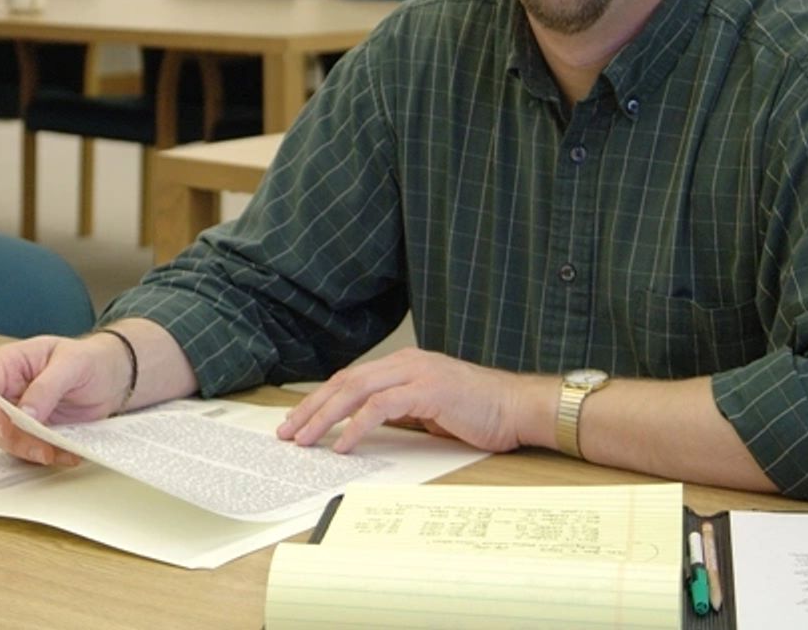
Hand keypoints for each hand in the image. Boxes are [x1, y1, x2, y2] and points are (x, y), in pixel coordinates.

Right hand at [0, 334, 131, 466]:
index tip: (6, 428)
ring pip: (6, 441)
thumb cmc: (90, 358)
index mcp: (7, 363)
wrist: (112, 375)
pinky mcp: (33, 431)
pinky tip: (67, 454)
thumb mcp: (72, 363)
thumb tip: (25, 413)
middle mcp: (7, 390)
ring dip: (30, 452)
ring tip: (58, 453)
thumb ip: (46, 387)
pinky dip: (47, 456)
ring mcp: (18, 413)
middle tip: (41, 449)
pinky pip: (29, 450)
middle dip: (13, 440)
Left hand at [276, 347, 548, 453]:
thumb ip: (399, 411)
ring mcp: (416, 373)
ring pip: (356, 390)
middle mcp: (405, 363)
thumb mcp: (429, 410)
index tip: (297, 420)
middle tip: (288, 432)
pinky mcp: (428, 390)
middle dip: (312, 407)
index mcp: (403, 365)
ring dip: (325, 417)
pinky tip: (343, 444)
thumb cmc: (479, 412)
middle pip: (345, 382)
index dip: (320, 399)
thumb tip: (361, 429)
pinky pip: (381, 407)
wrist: (519, 407)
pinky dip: (357, 425)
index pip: (350, 379)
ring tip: (305, 439)